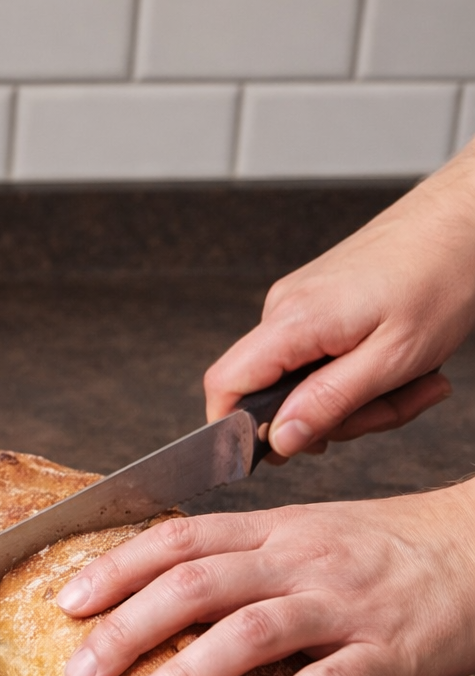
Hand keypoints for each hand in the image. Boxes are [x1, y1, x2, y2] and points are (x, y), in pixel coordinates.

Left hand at [54, 482, 474, 675]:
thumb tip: (152, 584)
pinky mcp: (390, 653)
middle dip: (127, 629)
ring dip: (185, 674)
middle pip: (196, 584)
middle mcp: (298, 559)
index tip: (65, 602)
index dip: (115, 569)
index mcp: (271, 529)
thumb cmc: (383, 547)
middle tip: (79, 673)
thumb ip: (237, 554)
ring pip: (250, 631)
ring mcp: (343, 605)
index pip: (176, 539)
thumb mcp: (304, 532)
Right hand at [205, 139, 474, 458]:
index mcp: (293, 322)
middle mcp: (284, 309)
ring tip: (415, 380)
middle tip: (392, 409)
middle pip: (273, 392)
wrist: (462, 222)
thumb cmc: (439, 279)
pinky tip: (400, 361)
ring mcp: (300, 303)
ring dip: (360, 397)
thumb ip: (330, 403)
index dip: (236, 428)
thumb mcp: (392, 360)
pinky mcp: (319, 303)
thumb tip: (281, 441)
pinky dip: (361, 372)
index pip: (224, 384)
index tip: (279, 453)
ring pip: (306, 379)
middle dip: (333, 417)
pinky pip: (323, 357)